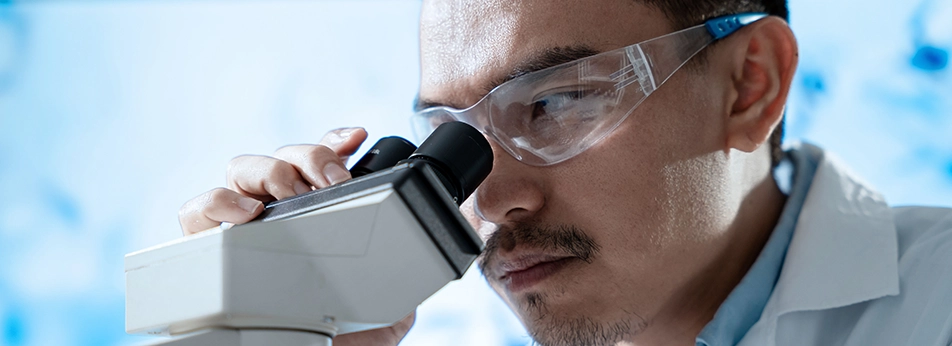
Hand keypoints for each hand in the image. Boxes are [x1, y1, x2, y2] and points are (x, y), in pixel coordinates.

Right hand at [176, 126, 415, 344]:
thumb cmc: (347, 335)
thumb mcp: (386, 294)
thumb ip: (398, 264)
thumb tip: (418, 247)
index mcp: (314, 216)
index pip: (317, 162)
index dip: (334, 142)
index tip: (357, 140)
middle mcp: (275, 216)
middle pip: (279, 158)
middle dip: (307, 158)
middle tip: (333, 182)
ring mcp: (240, 230)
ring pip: (239, 172)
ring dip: (269, 172)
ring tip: (290, 195)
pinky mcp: (208, 252)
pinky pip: (195, 213)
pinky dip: (217, 203)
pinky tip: (246, 213)